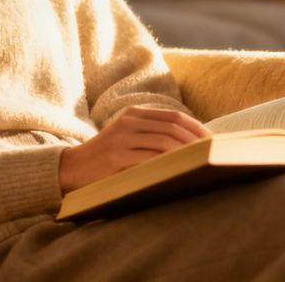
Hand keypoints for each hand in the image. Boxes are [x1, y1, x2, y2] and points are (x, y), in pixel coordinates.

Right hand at [58, 106, 210, 192]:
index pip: (174, 117)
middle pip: (172, 128)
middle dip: (196, 141)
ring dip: (187, 153)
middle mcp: (129, 122)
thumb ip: (152, 134)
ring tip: (201, 163)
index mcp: (134, 114)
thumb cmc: (106, 157)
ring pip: (164, 142)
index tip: (213, 142)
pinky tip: (180, 171)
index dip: (197, 128)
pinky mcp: (117, 158)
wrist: (72, 169)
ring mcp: (122, 139)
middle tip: (212, 155)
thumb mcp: (127, 136)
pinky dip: (168, 164)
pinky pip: (150, 159)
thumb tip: (192, 143)